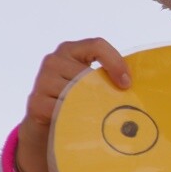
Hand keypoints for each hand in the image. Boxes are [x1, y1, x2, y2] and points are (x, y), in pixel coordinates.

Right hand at [15, 38, 129, 171]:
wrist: (46, 126)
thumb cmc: (78, 101)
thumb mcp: (90, 84)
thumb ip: (105, 78)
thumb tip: (134, 88)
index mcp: (70, 50)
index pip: (97, 45)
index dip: (115, 62)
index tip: (127, 83)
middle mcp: (53, 61)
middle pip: (87, 73)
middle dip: (104, 91)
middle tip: (116, 107)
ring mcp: (42, 81)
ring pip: (76, 92)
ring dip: (90, 106)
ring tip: (99, 117)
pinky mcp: (36, 103)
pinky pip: (63, 110)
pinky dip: (76, 117)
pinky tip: (82, 124)